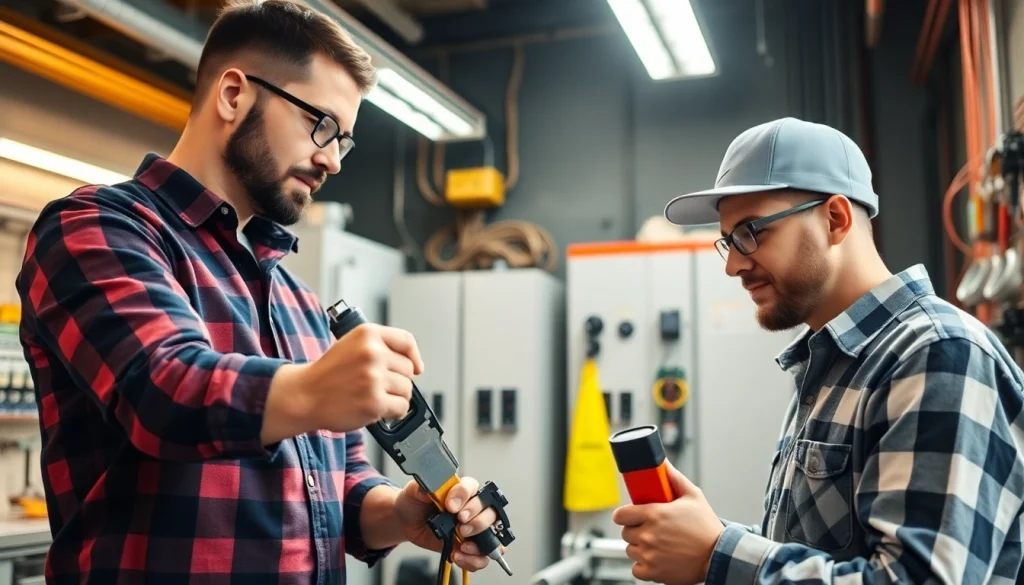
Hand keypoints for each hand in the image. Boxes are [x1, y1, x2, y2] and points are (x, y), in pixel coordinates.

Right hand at [264, 323, 424, 441]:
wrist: (303, 395)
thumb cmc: (328, 373)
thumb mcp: (352, 345)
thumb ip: (381, 347)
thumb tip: (415, 364)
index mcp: (367, 335)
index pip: (406, 341)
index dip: (414, 356)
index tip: (416, 367)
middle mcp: (372, 353)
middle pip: (408, 369)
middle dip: (397, 380)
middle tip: (376, 385)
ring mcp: (373, 378)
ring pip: (407, 390)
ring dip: (394, 397)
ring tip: (372, 396)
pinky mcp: (374, 402)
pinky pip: (401, 407)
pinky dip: (393, 412)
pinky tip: (376, 409)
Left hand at [393, 477, 500, 572]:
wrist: (407, 521)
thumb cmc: (415, 502)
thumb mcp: (413, 491)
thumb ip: (420, 488)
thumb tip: (427, 489)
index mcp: (462, 489)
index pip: (472, 487)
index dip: (464, 496)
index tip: (450, 506)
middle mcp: (472, 507)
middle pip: (490, 512)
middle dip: (477, 522)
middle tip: (460, 526)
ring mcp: (472, 528)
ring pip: (491, 536)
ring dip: (479, 543)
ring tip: (462, 545)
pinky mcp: (468, 546)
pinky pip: (482, 556)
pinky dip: (474, 560)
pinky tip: (458, 556)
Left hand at [612, 462, 723, 584]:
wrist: (718, 555)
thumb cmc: (706, 527)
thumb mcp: (693, 496)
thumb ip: (674, 478)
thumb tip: (663, 464)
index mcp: (654, 514)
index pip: (620, 515)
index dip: (625, 515)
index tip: (631, 516)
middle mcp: (648, 535)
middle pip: (625, 532)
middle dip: (636, 530)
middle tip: (651, 529)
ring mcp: (649, 555)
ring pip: (630, 550)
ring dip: (640, 547)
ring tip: (657, 544)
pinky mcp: (654, 572)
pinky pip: (636, 569)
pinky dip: (644, 566)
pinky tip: (656, 558)